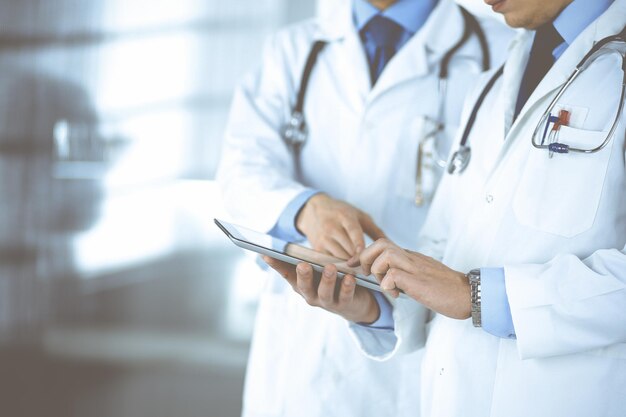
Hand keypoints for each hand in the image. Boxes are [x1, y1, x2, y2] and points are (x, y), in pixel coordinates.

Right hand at [263, 256, 379, 323]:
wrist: (355, 303)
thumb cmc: (332, 280)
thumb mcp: (319, 270)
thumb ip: (309, 260)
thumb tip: (292, 243)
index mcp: (301, 284)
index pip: (286, 273)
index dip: (276, 265)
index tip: (267, 254)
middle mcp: (311, 295)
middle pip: (304, 286)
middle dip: (303, 275)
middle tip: (302, 264)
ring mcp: (327, 302)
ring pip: (325, 293)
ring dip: (327, 280)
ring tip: (330, 267)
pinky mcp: (344, 305)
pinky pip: (345, 296)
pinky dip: (347, 287)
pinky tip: (350, 277)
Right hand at [296, 193, 385, 259]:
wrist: (313, 210)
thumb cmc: (341, 213)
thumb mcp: (359, 216)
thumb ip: (375, 231)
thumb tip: (391, 246)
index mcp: (345, 216)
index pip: (353, 230)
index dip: (359, 244)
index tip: (365, 254)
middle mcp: (332, 227)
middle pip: (347, 248)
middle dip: (360, 259)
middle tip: (371, 268)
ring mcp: (323, 238)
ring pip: (339, 257)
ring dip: (351, 264)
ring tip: (361, 269)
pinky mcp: (317, 248)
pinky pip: (331, 261)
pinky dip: (340, 266)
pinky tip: (348, 268)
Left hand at [348, 238, 470, 319]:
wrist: (469, 295)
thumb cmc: (446, 290)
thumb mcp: (421, 278)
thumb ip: (405, 275)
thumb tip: (389, 281)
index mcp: (410, 257)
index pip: (382, 245)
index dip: (364, 254)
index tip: (353, 265)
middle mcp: (411, 258)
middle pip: (380, 243)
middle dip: (366, 258)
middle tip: (367, 275)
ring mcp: (415, 267)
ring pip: (384, 254)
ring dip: (377, 270)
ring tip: (385, 285)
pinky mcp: (418, 280)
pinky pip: (393, 274)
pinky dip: (387, 284)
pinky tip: (395, 294)